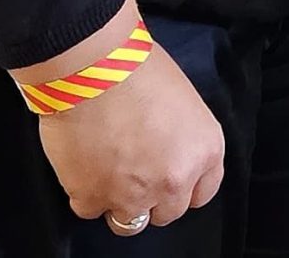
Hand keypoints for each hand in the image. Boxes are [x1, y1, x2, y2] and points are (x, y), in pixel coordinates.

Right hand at [22, 4, 224, 233]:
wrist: (93, 66)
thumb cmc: (138, 68)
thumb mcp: (182, 100)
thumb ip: (181, 137)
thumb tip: (167, 150)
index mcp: (205, 151)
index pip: (203, 192)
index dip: (183, 186)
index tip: (168, 179)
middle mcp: (175, 180)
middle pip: (167, 212)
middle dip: (151, 196)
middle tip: (133, 170)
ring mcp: (134, 194)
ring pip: (129, 221)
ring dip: (118, 200)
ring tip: (106, 169)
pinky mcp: (93, 197)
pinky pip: (89, 209)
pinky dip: (84, 192)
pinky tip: (83, 164)